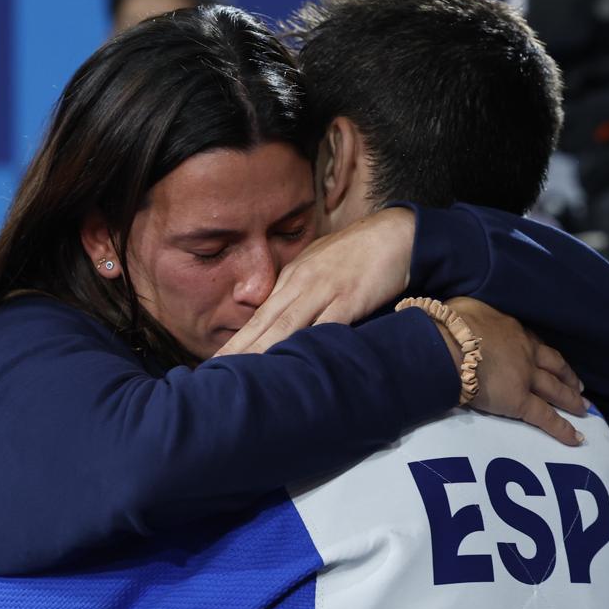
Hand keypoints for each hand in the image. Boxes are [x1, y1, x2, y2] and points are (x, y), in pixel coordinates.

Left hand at [215, 207, 415, 355]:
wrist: (395, 234)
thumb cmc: (358, 253)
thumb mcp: (320, 269)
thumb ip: (300, 292)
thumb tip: (282, 320)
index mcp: (293, 279)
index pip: (259, 316)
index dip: (237, 341)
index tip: (216, 362)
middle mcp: (302, 284)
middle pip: (264, 322)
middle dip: (237, 350)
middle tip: (213, 374)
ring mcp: (325, 290)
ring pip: (286, 326)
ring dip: (262, 351)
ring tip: (241, 374)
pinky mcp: (350, 298)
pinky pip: (326, 326)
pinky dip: (308, 345)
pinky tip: (294, 366)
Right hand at [447, 297, 587, 445]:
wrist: (449, 344)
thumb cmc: (451, 325)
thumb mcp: (467, 308)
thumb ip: (475, 315)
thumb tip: (468, 317)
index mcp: (513, 331)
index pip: (535, 343)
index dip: (546, 354)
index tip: (553, 361)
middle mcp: (526, 354)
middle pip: (554, 366)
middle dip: (568, 377)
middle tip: (581, 388)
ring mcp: (526, 378)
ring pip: (555, 390)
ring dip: (571, 400)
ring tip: (584, 409)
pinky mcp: (520, 401)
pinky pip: (544, 417)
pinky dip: (562, 428)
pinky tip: (575, 438)